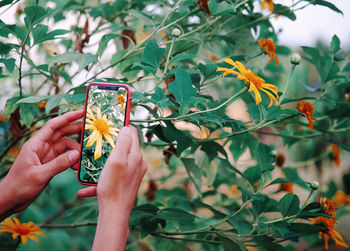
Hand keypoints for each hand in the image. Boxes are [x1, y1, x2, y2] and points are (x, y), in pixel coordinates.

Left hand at [0, 110, 82, 219]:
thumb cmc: (19, 186)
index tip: (82, 112)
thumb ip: (58, 164)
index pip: (53, 126)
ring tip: (82, 159)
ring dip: (76, 150)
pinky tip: (77, 167)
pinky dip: (72, 160)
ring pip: (66, 146)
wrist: (11, 200)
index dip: (67, 117)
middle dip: (76, 130)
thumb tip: (77, 154)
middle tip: (91, 130)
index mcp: (35, 144)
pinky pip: (65, 157)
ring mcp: (47, 155)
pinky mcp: (50, 164)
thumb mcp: (39, 175)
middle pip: (62, 133)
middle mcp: (42, 147)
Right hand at [78, 126, 146, 250]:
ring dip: (101, 164)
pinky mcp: (125, 184)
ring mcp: (132, 174)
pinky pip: (111, 178)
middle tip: (95, 144)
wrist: (114, 214)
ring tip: (87, 166)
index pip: (132, 132)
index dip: (121, 126)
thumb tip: (126, 128)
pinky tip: (84, 189)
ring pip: (115, 163)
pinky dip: (99, 181)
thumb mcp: (116, 160)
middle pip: (123, 147)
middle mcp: (137, 163)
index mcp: (136, 155)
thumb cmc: (113, 186)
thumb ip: (123, 143)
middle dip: (108, 145)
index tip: (108, 124)